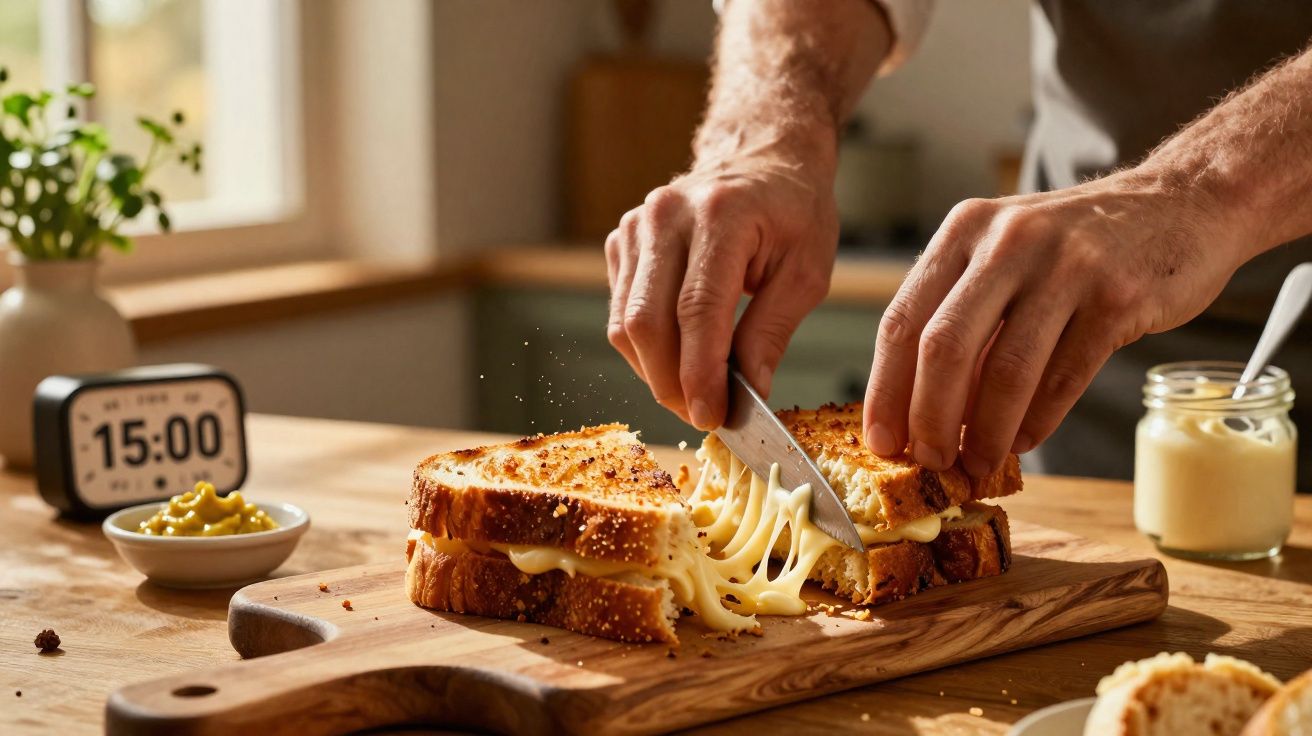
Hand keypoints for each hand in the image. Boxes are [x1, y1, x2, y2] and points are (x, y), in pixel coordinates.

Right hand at [606, 156, 838, 428]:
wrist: (762, 157)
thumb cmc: (793, 211)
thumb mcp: (806, 270)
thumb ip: (772, 331)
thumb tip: (750, 393)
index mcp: (721, 215)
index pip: (696, 310)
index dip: (699, 373)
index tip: (712, 416)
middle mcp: (666, 215)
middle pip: (646, 322)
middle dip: (671, 383)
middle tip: (702, 416)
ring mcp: (635, 226)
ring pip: (625, 324)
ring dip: (655, 373)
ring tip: (693, 393)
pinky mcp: (620, 242)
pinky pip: (620, 313)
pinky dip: (646, 349)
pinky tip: (679, 358)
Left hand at [863, 168, 1246, 475]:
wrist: (1183, 203)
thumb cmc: (1079, 245)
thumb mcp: (1006, 255)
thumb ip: (964, 314)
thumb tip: (919, 408)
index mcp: (964, 230)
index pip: (902, 319)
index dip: (885, 389)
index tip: (879, 440)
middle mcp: (1007, 240)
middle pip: (944, 347)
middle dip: (929, 418)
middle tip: (929, 460)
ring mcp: (1065, 265)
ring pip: (1006, 369)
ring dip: (986, 431)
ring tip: (977, 463)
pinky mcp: (1118, 296)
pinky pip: (1064, 376)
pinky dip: (1038, 420)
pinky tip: (1025, 441)